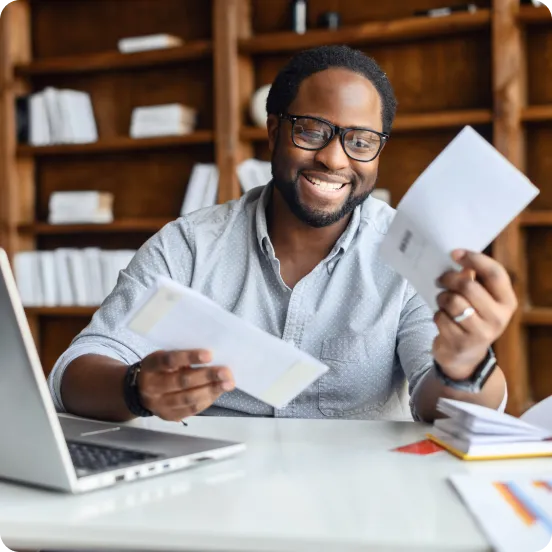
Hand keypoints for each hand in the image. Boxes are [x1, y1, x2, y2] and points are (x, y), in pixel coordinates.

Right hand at [136, 349, 234, 421]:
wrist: (139, 391)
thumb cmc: (159, 369)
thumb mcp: (164, 357)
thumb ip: (182, 358)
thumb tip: (213, 358)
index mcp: (151, 366)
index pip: (170, 360)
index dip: (190, 357)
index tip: (209, 355)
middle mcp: (152, 386)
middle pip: (182, 382)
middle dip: (207, 377)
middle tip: (226, 372)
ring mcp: (159, 404)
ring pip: (188, 398)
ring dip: (211, 390)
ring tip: (228, 384)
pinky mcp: (169, 416)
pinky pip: (191, 410)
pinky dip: (207, 400)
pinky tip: (218, 392)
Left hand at [432, 249, 517, 380]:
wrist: (465, 357)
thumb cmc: (472, 319)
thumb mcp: (480, 301)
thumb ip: (474, 281)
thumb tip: (461, 261)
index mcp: (507, 302)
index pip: (495, 274)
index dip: (475, 259)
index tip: (455, 253)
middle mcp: (498, 318)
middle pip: (469, 285)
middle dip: (449, 278)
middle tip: (440, 279)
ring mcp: (480, 332)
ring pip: (452, 301)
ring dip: (442, 298)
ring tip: (442, 301)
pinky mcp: (461, 342)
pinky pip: (441, 317)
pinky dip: (437, 314)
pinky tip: (443, 318)